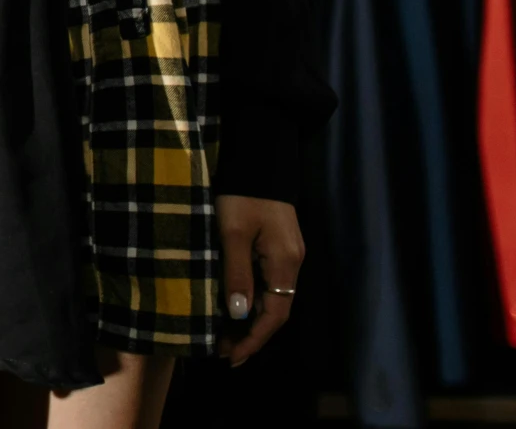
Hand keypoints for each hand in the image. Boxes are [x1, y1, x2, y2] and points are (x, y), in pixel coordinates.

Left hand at [217, 193, 303, 365]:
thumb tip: (237, 314)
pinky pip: (268, 285)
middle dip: (251, 335)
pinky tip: (234, 308)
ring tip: (224, 337)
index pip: (275, 314)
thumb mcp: (232, 233)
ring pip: (272, 299)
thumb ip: (236, 273)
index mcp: (284, 263)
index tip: (231, 356)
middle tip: (223, 352)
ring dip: (251, 320)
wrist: (257, 160)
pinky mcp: (278, 247)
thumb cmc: (241, 194)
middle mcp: (292, 264)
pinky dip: (252, 302)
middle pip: (276, 311)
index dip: (254, 338)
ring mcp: (287, 256)